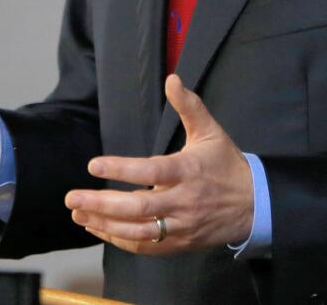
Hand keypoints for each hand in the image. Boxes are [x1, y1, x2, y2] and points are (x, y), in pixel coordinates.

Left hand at [64, 74, 252, 254]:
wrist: (254, 205)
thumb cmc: (226, 165)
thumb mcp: (211, 131)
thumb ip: (189, 105)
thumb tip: (171, 78)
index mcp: (188, 171)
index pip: (151, 170)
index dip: (121, 169)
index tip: (93, 165)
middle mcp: (183, 201)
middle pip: (138, 207)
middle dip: (101, 204)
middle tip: (72, 198)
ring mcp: (181, 226)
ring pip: (138, 232)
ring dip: (104, 224)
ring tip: (78, 214)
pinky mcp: (180, 244)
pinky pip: (146, 247)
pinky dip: (120, 240)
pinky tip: (100, 229)